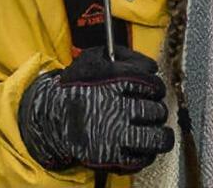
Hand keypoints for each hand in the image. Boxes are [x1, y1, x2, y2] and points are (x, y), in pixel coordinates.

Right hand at [19, 46, 172, 173]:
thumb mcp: (94, 57)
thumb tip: (151, 67)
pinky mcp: (111, 157)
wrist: (52, 115)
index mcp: (115, 81)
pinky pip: (142, 158)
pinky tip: (142, 144)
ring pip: (156, 138)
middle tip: (151, 109)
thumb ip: (125, 55)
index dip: (155, 86)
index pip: (153, 84)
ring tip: (156, 130)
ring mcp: (114, 135)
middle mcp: (116, 108)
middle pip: (157, 110)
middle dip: (157, 109)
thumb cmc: (76, 85)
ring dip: (160, 133)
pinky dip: (147, 152)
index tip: (152, 89)